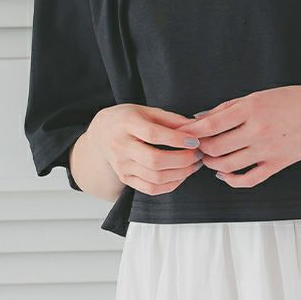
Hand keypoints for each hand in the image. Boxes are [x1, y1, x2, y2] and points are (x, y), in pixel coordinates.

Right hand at [89, 104, 204, 195]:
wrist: (101, 133)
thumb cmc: (128, 118)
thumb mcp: (147, 110)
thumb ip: (170, 119)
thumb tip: (196, 127)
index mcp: (126, 124)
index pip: (153, 134)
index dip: (176, 139)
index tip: (195, 140)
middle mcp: (121, 147)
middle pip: (154, 160)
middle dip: (182, 160)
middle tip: (199, 154)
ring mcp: (122, 166)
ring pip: (154, 177)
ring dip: (180, 173)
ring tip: (194, 164)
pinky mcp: (125, 179)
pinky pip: (150, 189)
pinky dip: (170, 185)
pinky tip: (182, 175)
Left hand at [175, 86, 300, 186]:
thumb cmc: (290, 100)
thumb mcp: (258, 96)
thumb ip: (228, 107)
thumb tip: (200, 118)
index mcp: (252, 108)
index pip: (212, 124)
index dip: (192, 132)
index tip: (181, 134)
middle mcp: (258, 130)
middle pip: (216, 148)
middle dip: (201, 149)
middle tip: (196, 146)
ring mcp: (267, 150)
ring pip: (228, 165)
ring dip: (212, 164)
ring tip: (209, 158)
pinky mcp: (276, 165)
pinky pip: (248, 180)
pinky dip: (231, 180)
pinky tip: (224, 174)